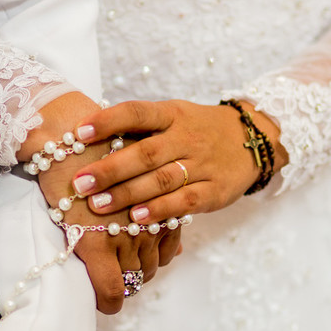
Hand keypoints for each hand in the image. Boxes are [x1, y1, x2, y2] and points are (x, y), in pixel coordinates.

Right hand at [25, 93, 180, 312]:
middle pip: (150, 267)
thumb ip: (161, 213)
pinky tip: (104, 303)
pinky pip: (110, 287)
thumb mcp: (137, 178)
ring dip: (123, 285)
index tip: (135, 266)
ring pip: (132, 278)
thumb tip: (179, 251)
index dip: (152, 263)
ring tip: (106, 281)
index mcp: (159, 204)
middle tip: (117, 273)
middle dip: (136, 274)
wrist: (65, 136)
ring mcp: (123, 234)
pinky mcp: (95, 243)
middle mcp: (147, 221)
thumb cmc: (97, 151)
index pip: (167, 252)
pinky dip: (108, 299)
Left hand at [69, 99, 287, 223]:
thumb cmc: (197, 130)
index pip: (137, 112)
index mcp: (173, 114)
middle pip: (145, 153)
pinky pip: (185, 202)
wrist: (251, 140)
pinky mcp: (216, 191)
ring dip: (127, 194)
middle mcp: (187, 137)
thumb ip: (139, 128)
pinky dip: (159, 210)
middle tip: (80, 183)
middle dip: (110, 169)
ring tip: (98, 205)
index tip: (78, 132)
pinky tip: (136, 218)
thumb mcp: (173, 117)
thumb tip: (85, 136)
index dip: (108, 121)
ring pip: (162, 180)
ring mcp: (203, 165)